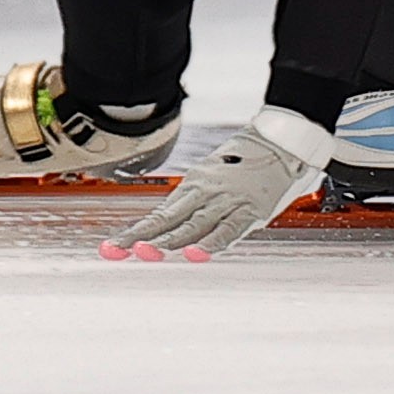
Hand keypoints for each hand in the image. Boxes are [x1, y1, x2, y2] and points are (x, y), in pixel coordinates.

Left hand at [102, 110, 326, 260]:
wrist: (280, 138)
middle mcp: (205, 193)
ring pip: (193, 225)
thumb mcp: (216, 175)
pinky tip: (196, 255)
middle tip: (117, 252)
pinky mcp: (250, 210)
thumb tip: (178, 224)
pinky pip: (228, 230)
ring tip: (145, 253)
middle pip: (168, 220)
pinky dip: (211, 243)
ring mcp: (226, 201)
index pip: (160, 214)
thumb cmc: (249, 160)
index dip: (136, 232)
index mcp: (195, 185)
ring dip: (169, 242)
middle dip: (142, 238)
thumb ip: (200, 200)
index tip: (112, 248)